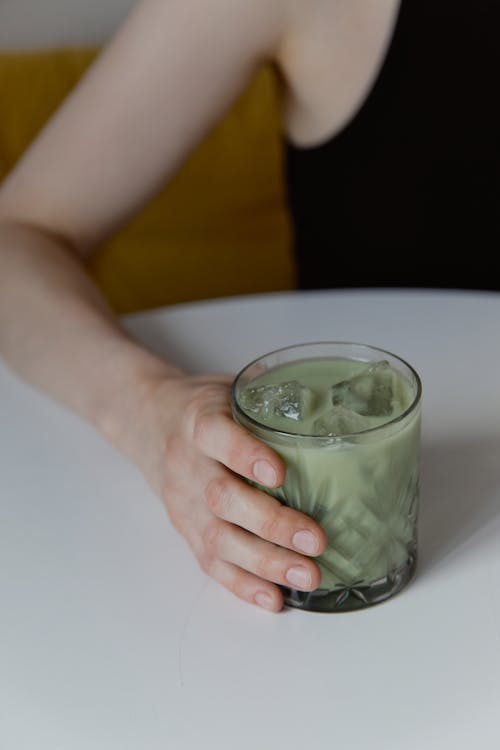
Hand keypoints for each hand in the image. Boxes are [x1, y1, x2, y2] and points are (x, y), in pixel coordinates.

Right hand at [130, 373, 326, 611]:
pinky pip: (209, 562)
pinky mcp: (184, 529)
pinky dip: (242, 583)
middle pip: (221, 498)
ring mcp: (182, 501)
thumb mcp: (229, 388)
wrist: (148, 423)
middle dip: (271, 524)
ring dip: (265, 562)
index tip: (279, 472)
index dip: (245, 454)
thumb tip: (335, 406)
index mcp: (197, 421)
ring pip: (217, 538)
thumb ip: (269, 398)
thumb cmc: (203, 407)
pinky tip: (273, 597)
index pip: (215, 435)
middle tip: (315, 540)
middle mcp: (186, 463)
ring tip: (308, 575)